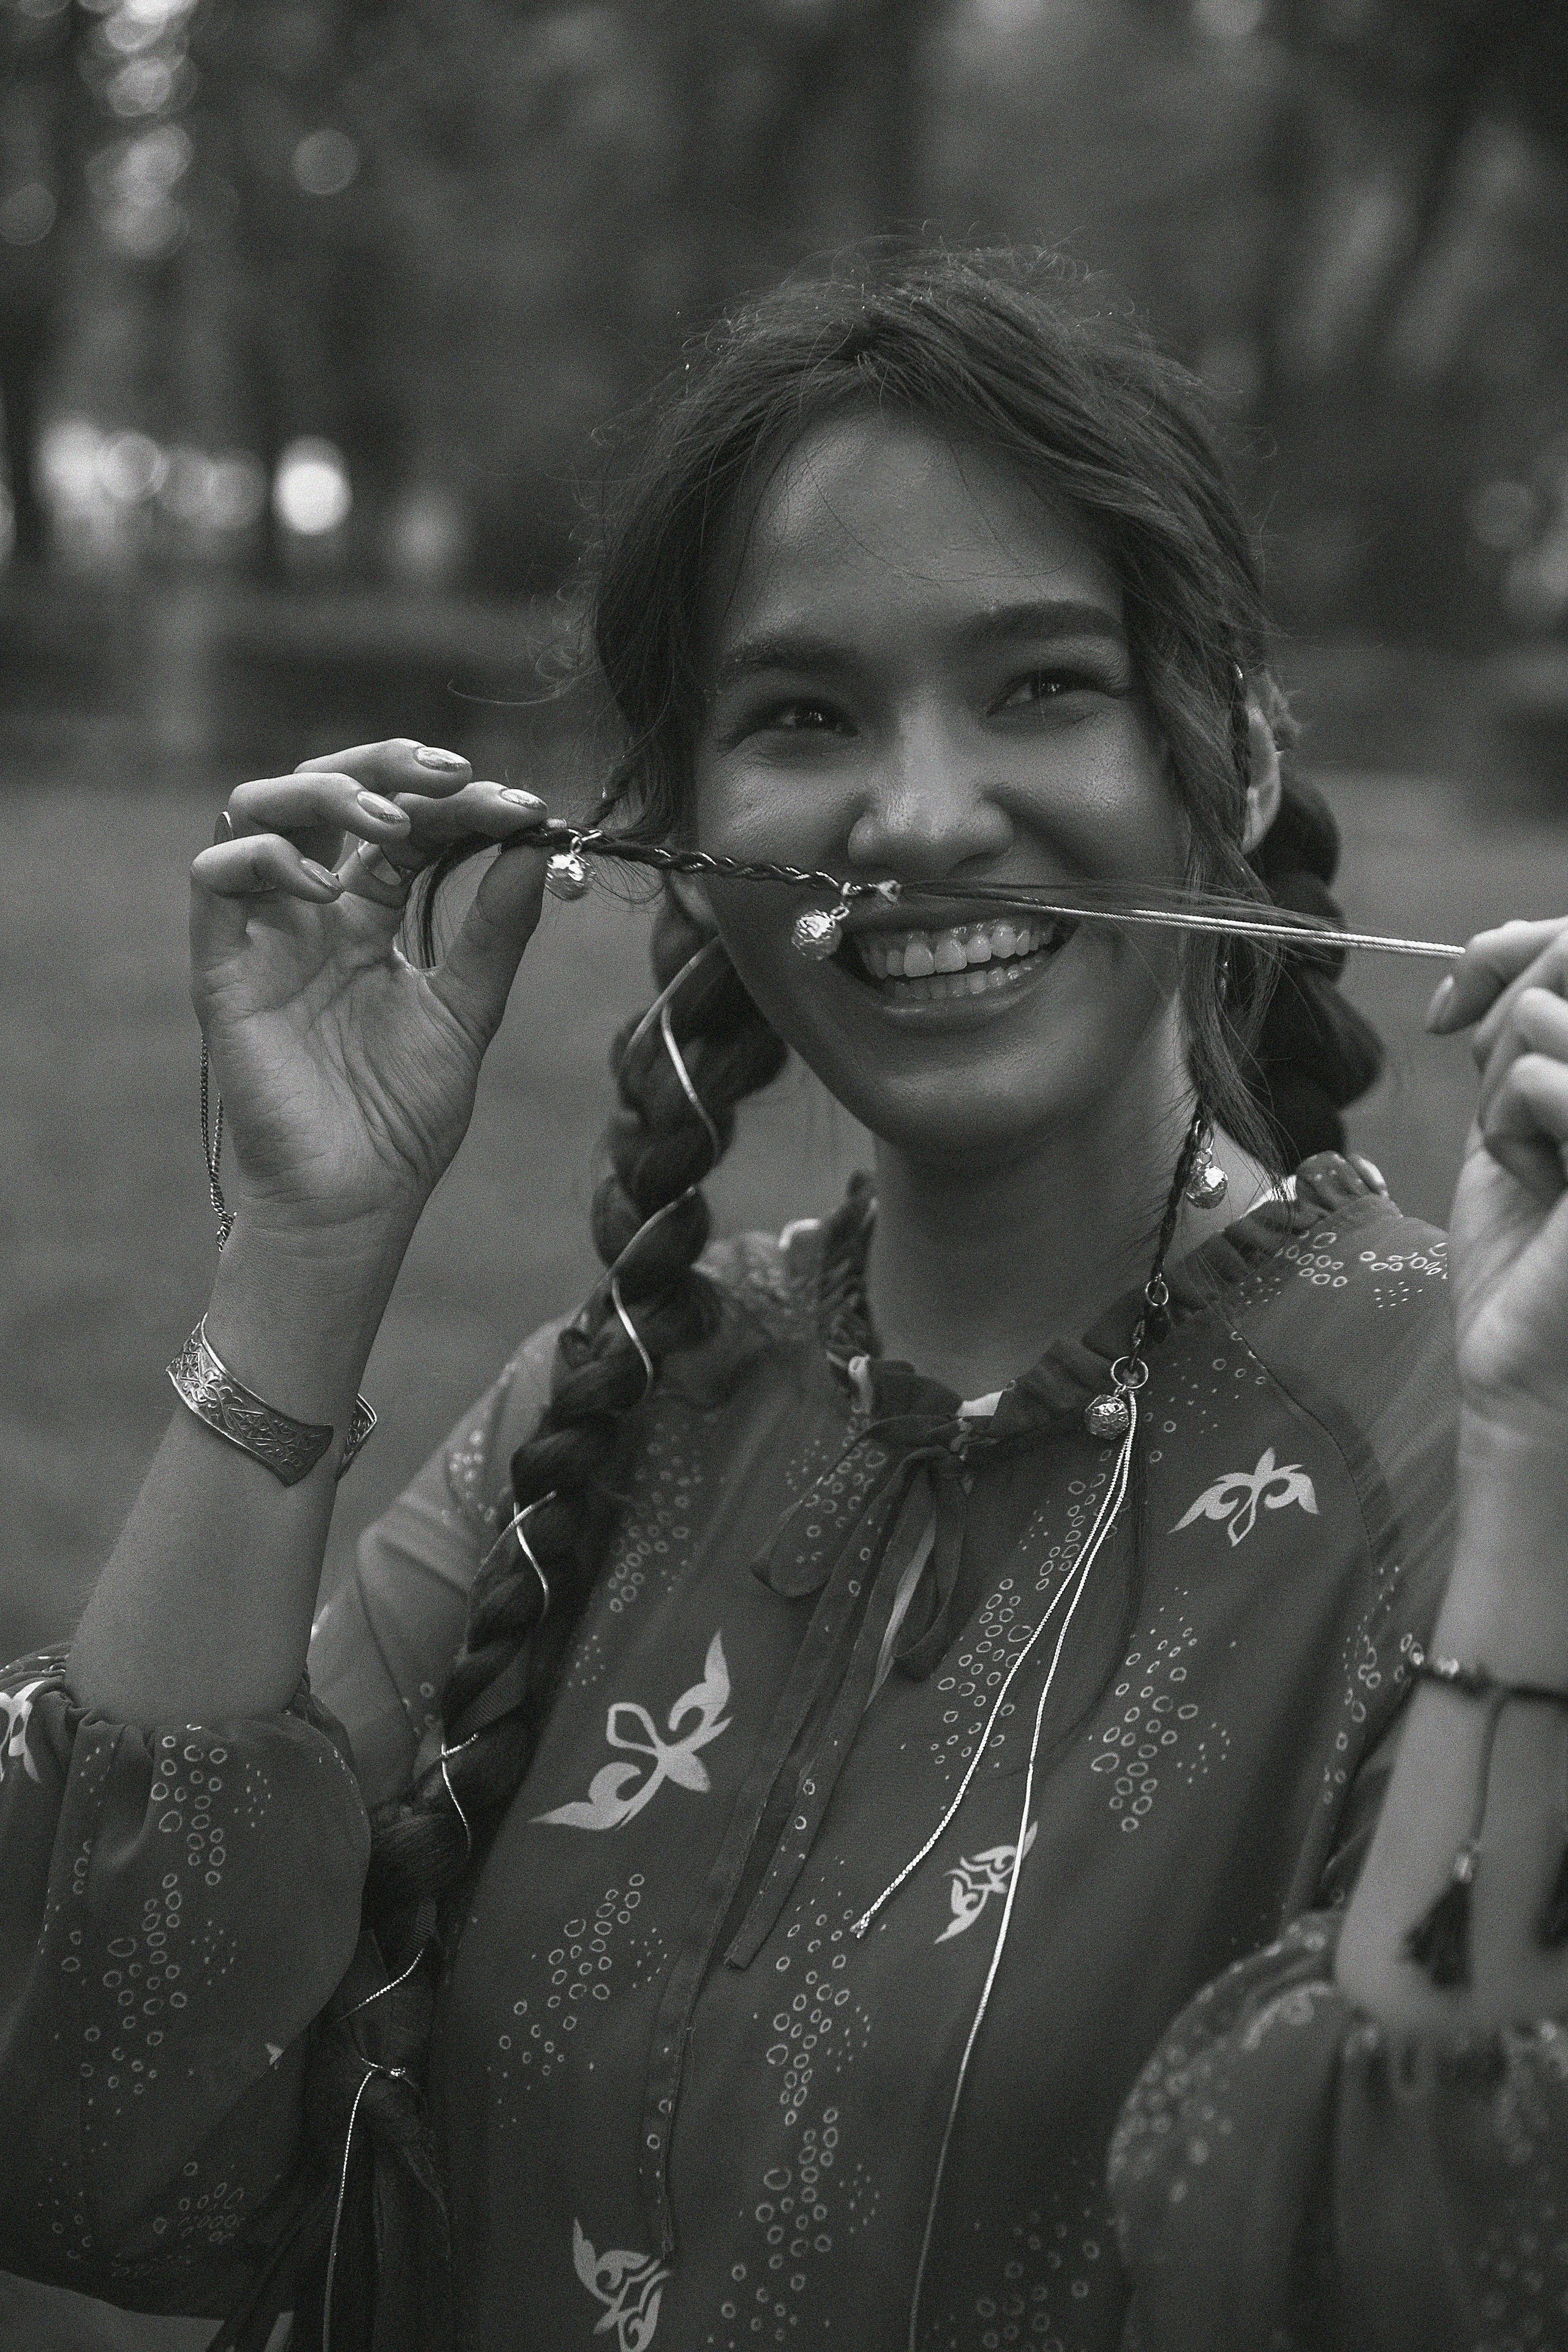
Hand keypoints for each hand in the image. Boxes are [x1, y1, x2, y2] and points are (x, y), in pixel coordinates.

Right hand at [189, 738, 548, 1246]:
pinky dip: (267, 860)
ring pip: (257, 809)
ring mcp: (263, 935)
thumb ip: (494, 930)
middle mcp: (312, 912)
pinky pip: (213, 878)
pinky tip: (329, 891)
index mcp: (370, 917)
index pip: (405, 825)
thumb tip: (534, 847)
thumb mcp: (468, 1010)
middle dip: (384, 763)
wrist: (356, 1200)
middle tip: (452, 774)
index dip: (456, 803)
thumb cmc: (404, 1118)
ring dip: (325, 793)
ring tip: (393, 821)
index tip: (520, 806)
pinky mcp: (222, 970)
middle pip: (326, 791)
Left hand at [1428, 917, 1567, 1436]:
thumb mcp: (1523, 1112)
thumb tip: (1505, 941)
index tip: (1452, 1010)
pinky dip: (1509, 1129)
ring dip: (1500, 1091)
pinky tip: (1539, 1191)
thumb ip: (1528, 1018)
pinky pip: (1539, 1075)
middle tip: (1497, 1111)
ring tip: (1531, 1165)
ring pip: (1544, 1015)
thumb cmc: (1532, 1258)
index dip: (1509, 949)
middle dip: (1498, 1022)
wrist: (1532, 1379)